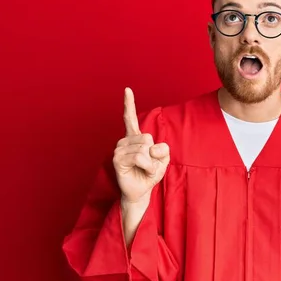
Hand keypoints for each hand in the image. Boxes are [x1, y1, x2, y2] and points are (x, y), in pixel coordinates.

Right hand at [113, 87, 169, 203]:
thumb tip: (151, 148)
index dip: (129, 103)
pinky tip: (142, 171)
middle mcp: (125, 140)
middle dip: (154, 154)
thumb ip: (163, 150)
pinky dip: (147, 166)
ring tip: (144, 169)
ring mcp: (119, 149)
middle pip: (147, 138)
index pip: (130, 118)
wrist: (141, 191)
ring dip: (150, 163)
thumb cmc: (150, 174)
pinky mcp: (117, 159)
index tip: (127, 89)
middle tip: (149, 164)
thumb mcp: (163, 160)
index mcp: (134, 137)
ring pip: (144, 148)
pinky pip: (139, 157)